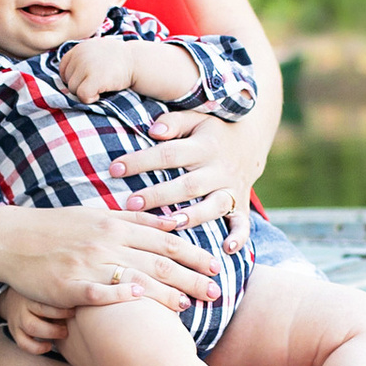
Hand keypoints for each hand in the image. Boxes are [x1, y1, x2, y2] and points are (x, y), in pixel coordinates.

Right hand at [0, 201, 220, 313]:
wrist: (10, 238)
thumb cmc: (54, 228)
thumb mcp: (95, 215)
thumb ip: (133, 219)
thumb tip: (170, 220)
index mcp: (114, 224)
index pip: (163, 240)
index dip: (192, 253)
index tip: (215, 265)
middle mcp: (106, 242)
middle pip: (157, 260)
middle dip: (190, 276)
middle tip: (217, 291)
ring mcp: (88, 263)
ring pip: (134, 277)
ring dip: (165, 292)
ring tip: (190, 305)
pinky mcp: (69, 284)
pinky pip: (98, 290)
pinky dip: (120, 294)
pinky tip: (140, 301)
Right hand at [0, 289, 74, 354]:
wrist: (15, 295)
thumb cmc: (44, 290)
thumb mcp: (54, 284)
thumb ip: (73, 287)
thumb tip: (108, 284)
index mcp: (39, 289)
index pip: (52, 292)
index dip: (68, 300)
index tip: (79, 304)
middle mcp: (27, 302)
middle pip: (43, 307)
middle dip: (60, 314)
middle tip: (74, 315)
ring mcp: (20, 317)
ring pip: (32, 326)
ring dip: (51, 331)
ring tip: (64, 332)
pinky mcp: (15, 331)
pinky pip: (23, 342)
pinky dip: (37, 347)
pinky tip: (49, 346)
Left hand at [59, 35, 136, 101]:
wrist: (137, 61)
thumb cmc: (118, 60)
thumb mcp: (96, 51)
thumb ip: (81, 58)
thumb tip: (66, 78)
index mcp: (78, 48)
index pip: (63, 68)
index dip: (74, 77)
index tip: (87, 79)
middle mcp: (79, 55)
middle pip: (67, 80)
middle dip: (80, 85)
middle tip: (98, 81)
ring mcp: (86, 66)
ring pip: (73, 89)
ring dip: (85, 92)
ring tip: (101, 85)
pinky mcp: (94, 78)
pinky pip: (82, 95)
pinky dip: (90, 99)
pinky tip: (101, 94)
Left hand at [114, 107, 265, 248]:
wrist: (250, 141)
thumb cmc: (210, 130)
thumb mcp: (195, 117)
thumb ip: (174, 121)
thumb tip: (153, 130)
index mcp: (204, 146)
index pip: (169, 154)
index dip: (141, 161)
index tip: (114, 169)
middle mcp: (219, 169)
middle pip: (188, 184)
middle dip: (159, 195)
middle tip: (130, 204)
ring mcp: (232, 189)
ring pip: (214, 205)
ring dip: (194, 217)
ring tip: (169, 224)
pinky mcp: (242, 205)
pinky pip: (242, 223)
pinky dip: (238, 236)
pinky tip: (227, 249)